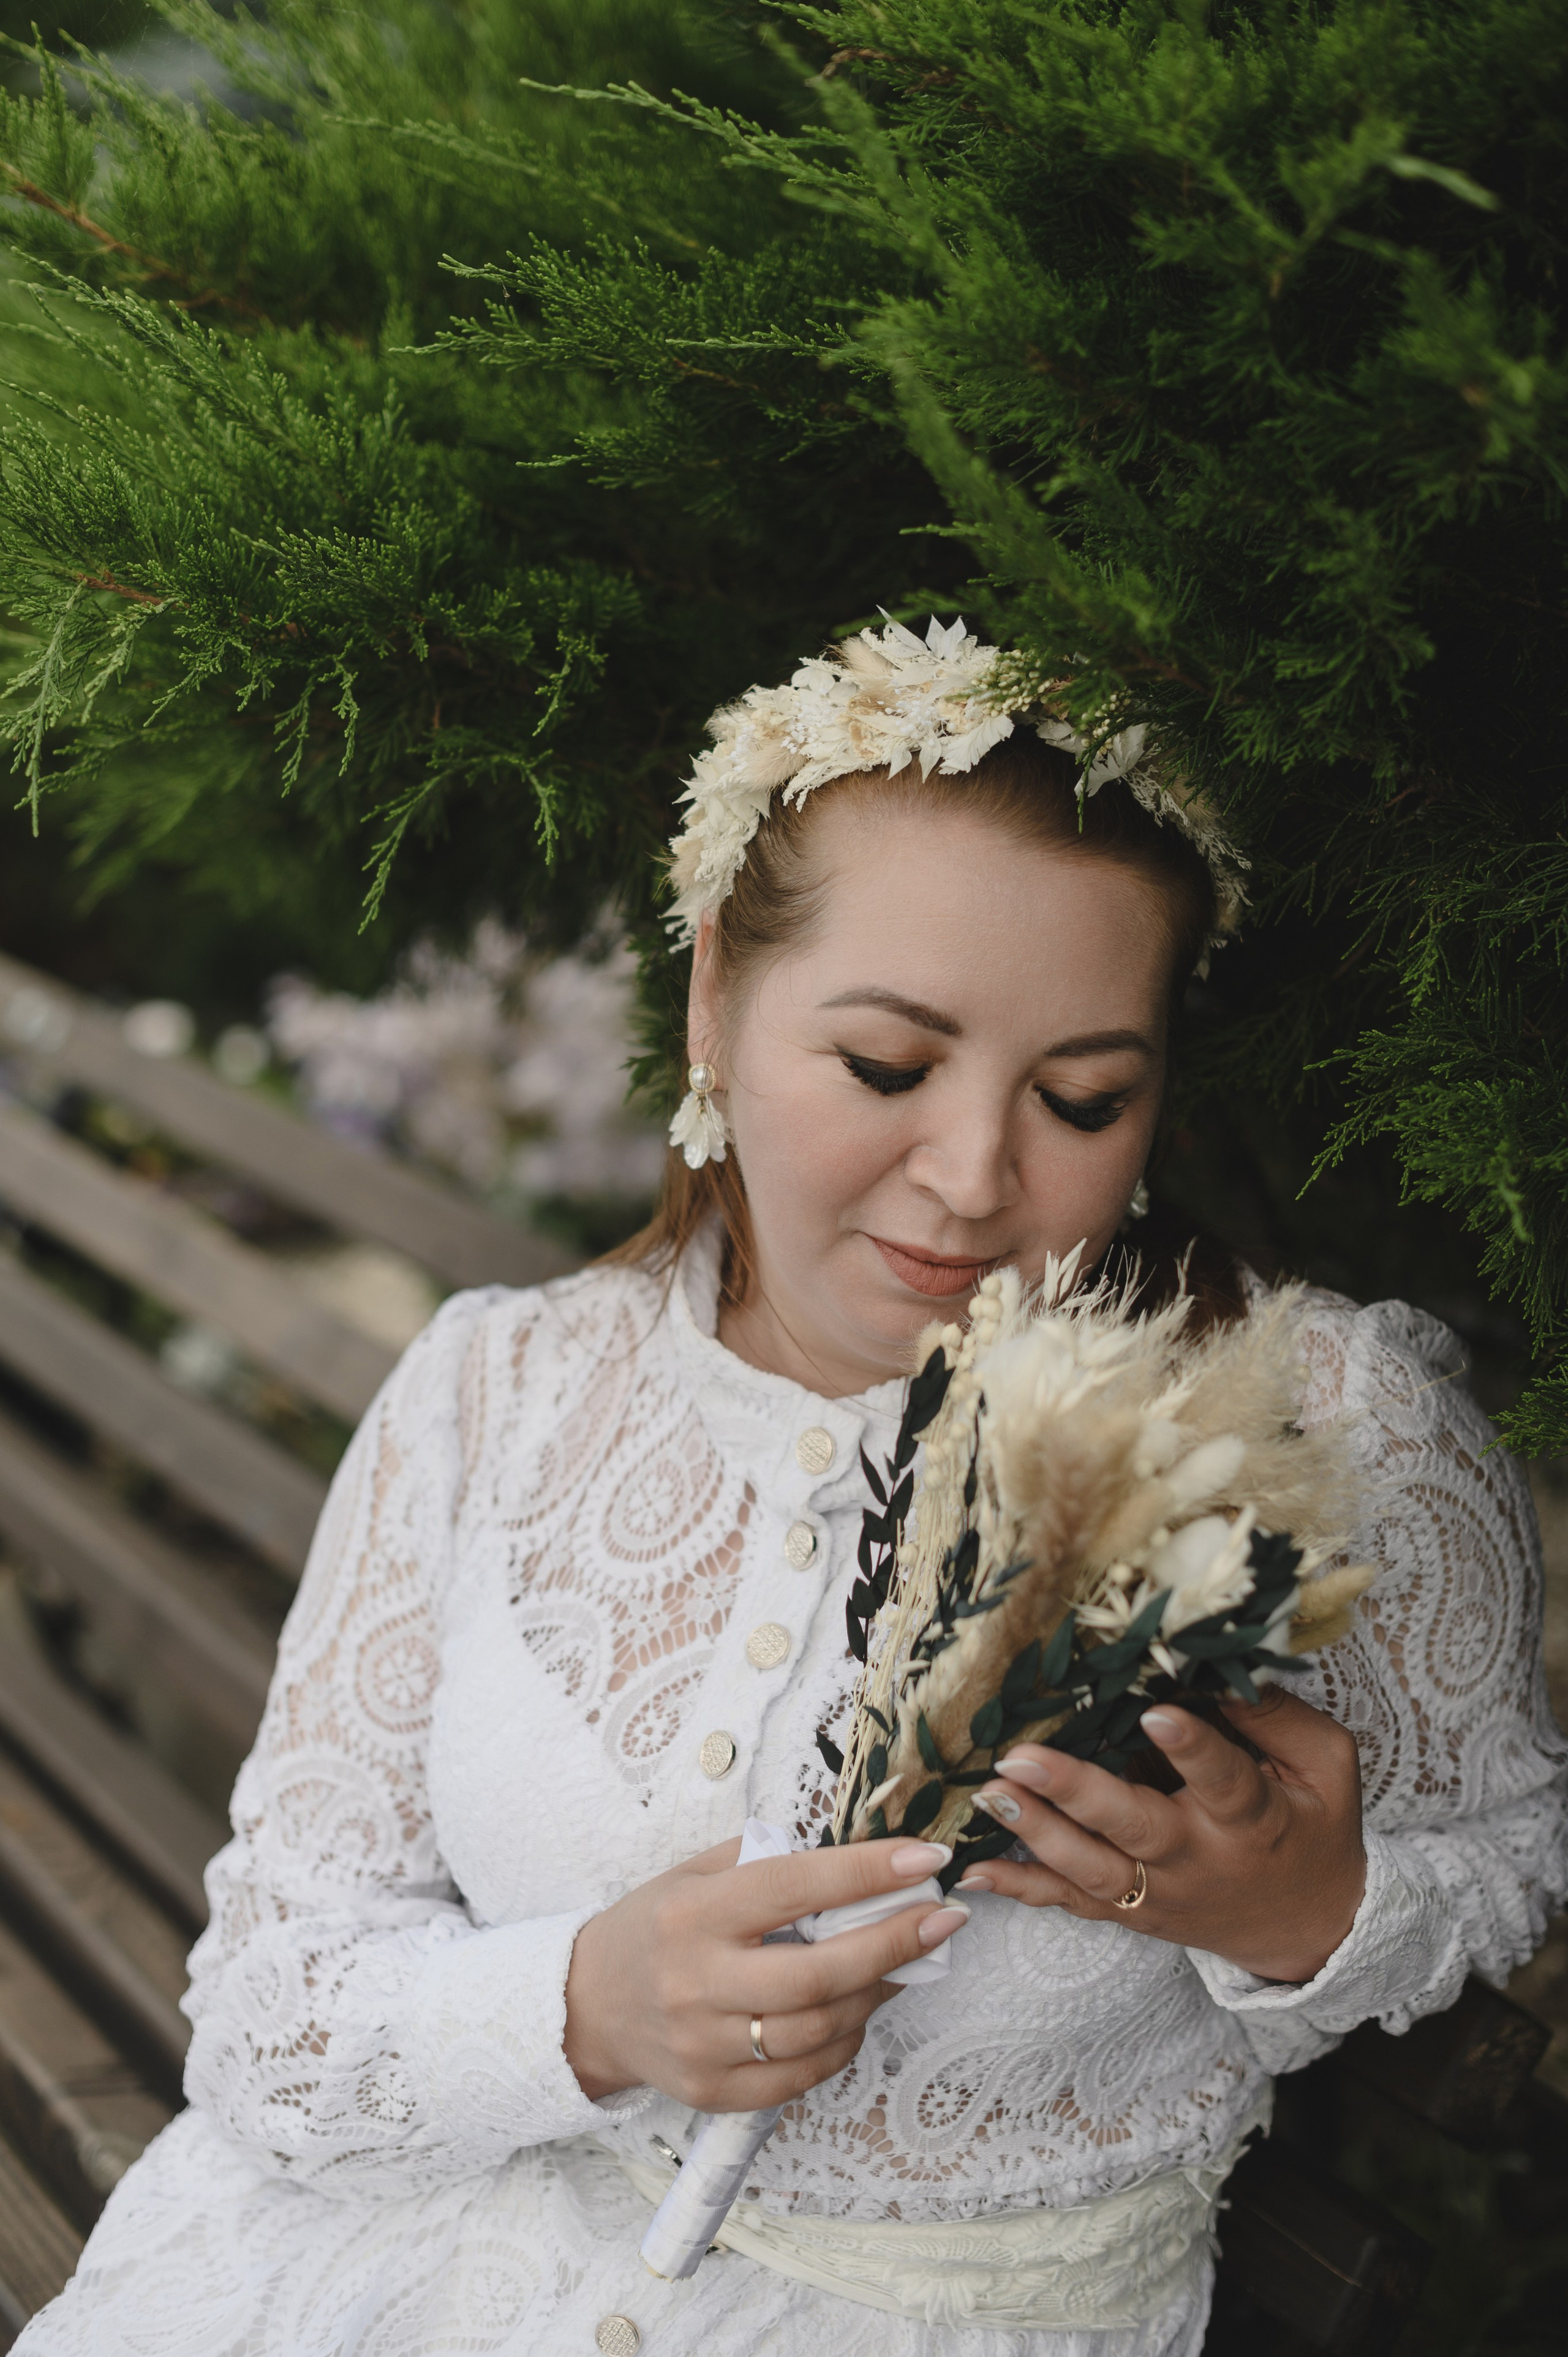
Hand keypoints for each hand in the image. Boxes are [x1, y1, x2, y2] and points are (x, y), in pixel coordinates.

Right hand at [564, 1837, 967, 2110]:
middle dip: (894, 1943)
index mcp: (693, 1914)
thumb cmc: (654, 1925)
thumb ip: (767, 1862)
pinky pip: (800, 2076)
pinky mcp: (713, 2092)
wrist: (586, 2006)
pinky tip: (861, 2008)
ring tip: (907, 1960)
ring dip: (877, 1993)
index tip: (925, 1859)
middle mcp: (697, 1982)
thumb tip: (856, 1859)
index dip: (867, 1873)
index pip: (794, 1887)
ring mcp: (705, 2046)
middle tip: (945, 1919)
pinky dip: (843, 2041)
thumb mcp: (695, 1873)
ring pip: (817, 2029)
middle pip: (817, 1974)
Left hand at [955, 1691, 1364, 1982]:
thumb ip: (1277, 1719)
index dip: (1192, 1748)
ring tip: (991, 1792)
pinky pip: (1073, 1904)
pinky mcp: (1134, 1914)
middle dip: (1076, 1793)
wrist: (1310, 1929)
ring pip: (1094, 1870)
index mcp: (1253, 1820)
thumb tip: (1218, 1672)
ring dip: (1036, 1834)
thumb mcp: (1325, 1768)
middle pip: (1135, 1830)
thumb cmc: (1315, 1828)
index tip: (1157, 1712)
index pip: (1223, 1782)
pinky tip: (973, 1872)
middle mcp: (1200, 1861)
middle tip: (1022, 1757)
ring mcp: (1160, 1895)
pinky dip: (1023, 1890)